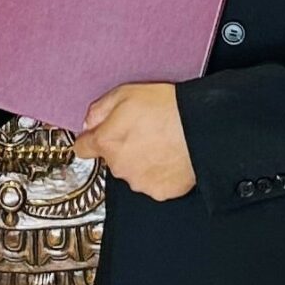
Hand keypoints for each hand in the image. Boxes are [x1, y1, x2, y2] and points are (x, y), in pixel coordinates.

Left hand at [73, 83, 193, 200]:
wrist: (202, 129)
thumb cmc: (169, 109)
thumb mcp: (126, 93)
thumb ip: (100, 109)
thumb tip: (89, 121)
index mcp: (107, 141)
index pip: (82, 148)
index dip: (90, 141)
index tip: (96, 138)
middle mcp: (119, 166)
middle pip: (111, 160)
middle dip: (122, 148)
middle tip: (143, 133)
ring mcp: (139, 182)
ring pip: (132, 173)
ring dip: (141, 162)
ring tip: (161, 144)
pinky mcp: (159, 192)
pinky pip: (153, 184)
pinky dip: (159, 174)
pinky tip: (170, 157)